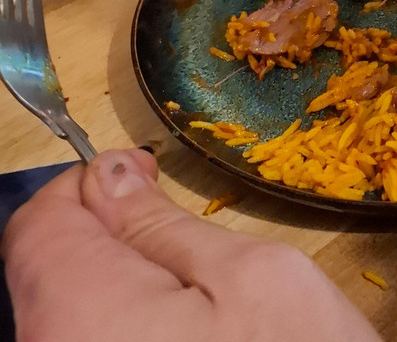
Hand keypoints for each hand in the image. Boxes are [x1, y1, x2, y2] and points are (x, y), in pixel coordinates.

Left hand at [2, 149, 381, 341]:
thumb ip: (165, 223)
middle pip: (48, 270)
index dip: (91, 184)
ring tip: (193, 293)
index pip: (40, 222)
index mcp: (82, 314)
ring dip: (121, 285)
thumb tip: (109, 177)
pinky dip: (125, 327)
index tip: (145, 173)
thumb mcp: (253, 274)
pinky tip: (183, 335)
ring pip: (68, 313)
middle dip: (109, 236)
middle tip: (184, 235)